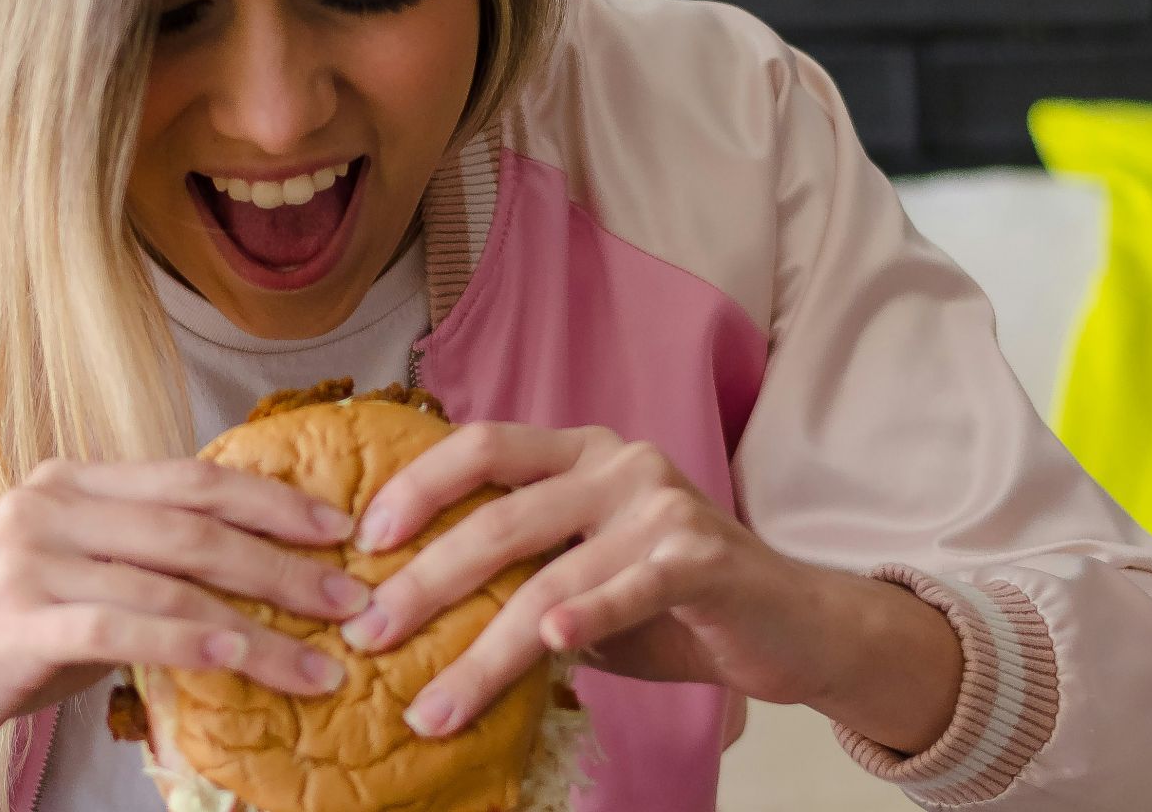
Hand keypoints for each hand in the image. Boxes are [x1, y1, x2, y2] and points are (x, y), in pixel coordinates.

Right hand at [0, 457, 371, 774]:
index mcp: (70, 482)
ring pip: (172, 583)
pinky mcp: (17, 620)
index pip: (192, 480)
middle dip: (286, 563)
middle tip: (354, 598)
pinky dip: (192, 644)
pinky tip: (242, 660)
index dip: (273, 501)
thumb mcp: (73, 583)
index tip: (342, 529)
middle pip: (194, 525)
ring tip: (321, 660)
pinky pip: (125, 627)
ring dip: (261, 625)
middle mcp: (49, 504)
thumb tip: (253, 573)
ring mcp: (30, 559)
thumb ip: (143, 566)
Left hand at [335, 423, 859, 739]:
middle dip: (425, 582)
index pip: (481, 447)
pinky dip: (589, 614)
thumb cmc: (669, 601)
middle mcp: (616, 463)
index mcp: (577, 452)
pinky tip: (550, 643)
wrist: (790, 624)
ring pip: (550, 575)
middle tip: (368, 633)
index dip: (416, 487)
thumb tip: (408, 614)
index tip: (361, 542)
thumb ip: (519, 573)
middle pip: (500, 517)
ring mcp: (661, 506)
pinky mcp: (702, 559)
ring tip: (433, 704)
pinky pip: (630, 588)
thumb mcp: (583, 575)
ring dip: (484, 649)